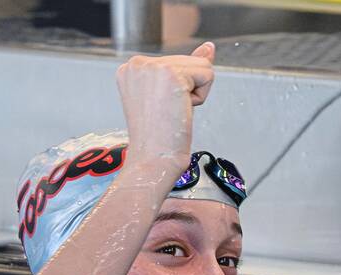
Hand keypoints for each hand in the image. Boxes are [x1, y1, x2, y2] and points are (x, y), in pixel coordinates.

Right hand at [116, 42, 215, 173]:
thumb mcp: (171, 95)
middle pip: (189, 60)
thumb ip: (187, 68)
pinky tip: (181, 111)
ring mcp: (153, 66)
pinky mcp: (171, 74)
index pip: (176, 63)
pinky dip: (201, 97)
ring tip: (174, 112)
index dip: (178, 90)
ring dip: (196, 93)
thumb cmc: (159, 138)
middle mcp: (137, 63)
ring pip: (201, 65)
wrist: (153, 159)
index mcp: (131, 68)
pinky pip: (208, 74)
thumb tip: (209, 47)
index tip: (160, 110)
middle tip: (168, 114)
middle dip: (188, 89)